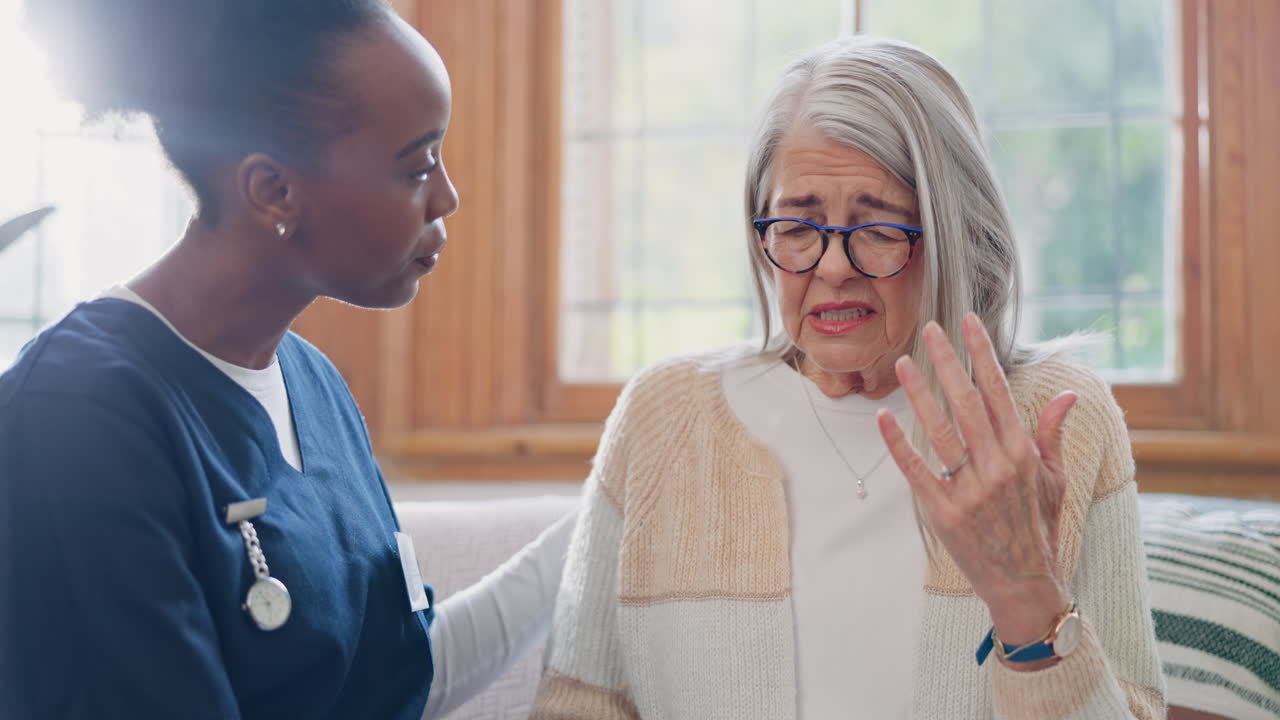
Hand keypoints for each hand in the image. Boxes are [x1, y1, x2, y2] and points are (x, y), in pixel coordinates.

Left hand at [876, 314, 1076, 649]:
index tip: (967, 322)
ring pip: (939, 430)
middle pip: (965, 401)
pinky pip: (916, 470)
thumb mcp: (1055, 478)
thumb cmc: (1039, 526)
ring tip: (903, 363)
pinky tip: (883, 417)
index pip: (998, 390)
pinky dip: (898, 444)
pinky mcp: (943, 512)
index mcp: (1023, 452)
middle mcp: (997, 465)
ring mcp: (969, 489)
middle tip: (928, 329)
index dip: (981, 353)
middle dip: (947, 361)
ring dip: (918, 393)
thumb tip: (1068, 394)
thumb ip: (1051, 433)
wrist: (1024, 582)